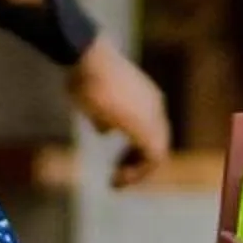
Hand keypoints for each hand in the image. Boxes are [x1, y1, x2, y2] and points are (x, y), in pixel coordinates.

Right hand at [67, 36, 171, 186]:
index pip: (149, 129)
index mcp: (146, 96)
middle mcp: (155, 105)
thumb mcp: (93, 97)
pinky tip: (118, 179)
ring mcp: (153, 116)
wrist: (88, 60)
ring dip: (137, 171)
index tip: (117, 162)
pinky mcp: (147, 127)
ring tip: (117, 182)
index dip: (134, 150)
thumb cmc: (85, 73)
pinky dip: (138, 173)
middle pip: (156, 142)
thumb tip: (106, 130)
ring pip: (157, 152)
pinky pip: (153, 158)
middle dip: (137, 162)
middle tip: (117, 176)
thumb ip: (103, 115)